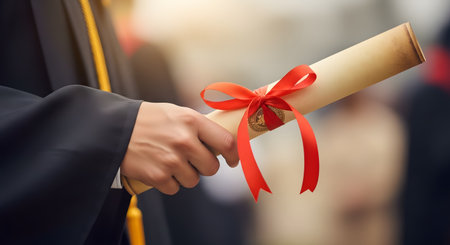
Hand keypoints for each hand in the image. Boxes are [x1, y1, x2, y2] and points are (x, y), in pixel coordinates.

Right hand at [120, 102, 238, 194]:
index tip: (232, 161)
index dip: (233, 155)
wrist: (113, 129)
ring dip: (184, 176)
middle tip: (191, 160)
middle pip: (211, 167)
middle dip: (204, 167)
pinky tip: (157, 169)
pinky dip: (167, 183)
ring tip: (169, 162)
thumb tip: (221, 143)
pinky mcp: (158, 176)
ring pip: (193, 181)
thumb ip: (197, 126)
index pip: (226, 142)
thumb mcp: (176, 113)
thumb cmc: (147, 120)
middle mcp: (184, 140)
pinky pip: (174, 188)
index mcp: (191, 121)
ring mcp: (171, 160)